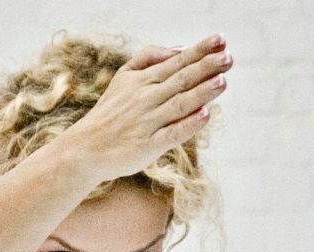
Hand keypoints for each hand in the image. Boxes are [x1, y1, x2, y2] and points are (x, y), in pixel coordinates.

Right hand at [68, 33, 232, 180]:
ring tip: (222, 80)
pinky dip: (188, 124)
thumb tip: (178, 49)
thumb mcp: (122, 78)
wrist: (85, 149)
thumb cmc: (108, 114)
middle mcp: (146, 99)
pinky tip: (204, 115)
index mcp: (142, 81)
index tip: (221, 40)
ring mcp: (147, 122)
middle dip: (206, 67)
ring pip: (180, 104)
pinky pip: (172, 133)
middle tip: (228, 58)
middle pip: (181, 80)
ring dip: (202, 92)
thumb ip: (148, 59)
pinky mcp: (147, 145)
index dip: (200, 51)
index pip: (176, 62)